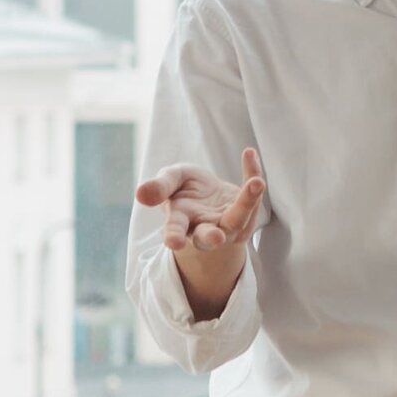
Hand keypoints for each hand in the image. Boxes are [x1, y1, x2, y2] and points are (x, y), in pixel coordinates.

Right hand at [133, 147, 266, 320]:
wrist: (206, 193)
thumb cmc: (182, 189)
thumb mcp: (170, 180)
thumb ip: (159, 187)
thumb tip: (140, 194)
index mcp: (181, 221)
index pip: (176, 231)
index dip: (174, 236)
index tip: (174, 243)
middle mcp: (204, 227)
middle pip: (208, 236)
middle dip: (211, 237)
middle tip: (216, 238)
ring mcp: (227, 223)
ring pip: (238, 219)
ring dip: (247, 203)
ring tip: (256, 183)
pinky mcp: (246, 211)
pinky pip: (252, 196)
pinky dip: (252, 173)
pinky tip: (248, 153)